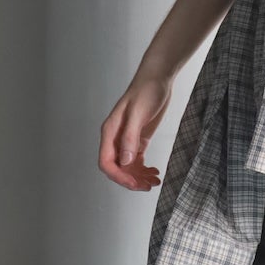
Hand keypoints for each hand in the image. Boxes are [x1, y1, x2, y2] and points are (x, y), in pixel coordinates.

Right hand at [98, 72, 170, 190]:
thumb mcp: (138, 114)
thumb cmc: (146, 91)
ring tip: (154, 181)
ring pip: (127, 167)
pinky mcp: (137, 139)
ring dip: (139, 177)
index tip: (134, 183)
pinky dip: (144, 169)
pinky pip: (136, 160)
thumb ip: (130, 137)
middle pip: (117, 168)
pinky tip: (154, 172)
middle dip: (130, 179)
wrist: (158, 78)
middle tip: (147, 186)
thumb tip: (124, 161)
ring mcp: (126, 139)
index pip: (106, 162)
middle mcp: (115, 138)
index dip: (119, 176)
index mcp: (110, 132)